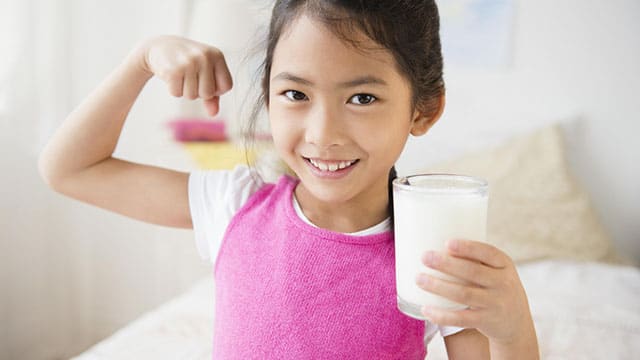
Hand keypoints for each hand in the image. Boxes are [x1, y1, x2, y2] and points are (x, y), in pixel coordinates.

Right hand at [136, 35, 232, 115]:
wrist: (160, 47)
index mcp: (217, 56)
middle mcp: (205, 57)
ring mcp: (189, 62)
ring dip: (184, 91)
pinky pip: (177, 94)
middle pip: (208, 93)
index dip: (216, 90)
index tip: (206, 80)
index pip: (227, 86)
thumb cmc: (188, 63)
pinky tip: (172, 76)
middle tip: (190, 77)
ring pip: (192, 96)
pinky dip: (174, 90)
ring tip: (181, 75)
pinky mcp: (173, 70)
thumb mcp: (205, 74)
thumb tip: (214, 113)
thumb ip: (213, 95)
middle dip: (198, 91)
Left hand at [415, 239, 535, 344]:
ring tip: (419, 279)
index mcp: (504, 264)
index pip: (488, 253)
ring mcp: (495, 303)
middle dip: (446, 264)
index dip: (468, 248)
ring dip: (439, 286)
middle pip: (472, 271)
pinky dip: (442, 315)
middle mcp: (503, 283)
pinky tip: (426, 309)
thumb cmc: (495, 286)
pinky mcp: (486, 321)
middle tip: (425, 257)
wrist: (516, 321)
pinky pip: (462, 318)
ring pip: (464, 294)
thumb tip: (434, 240)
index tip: (447, 243)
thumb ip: (474, 259)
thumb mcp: (496, 269)